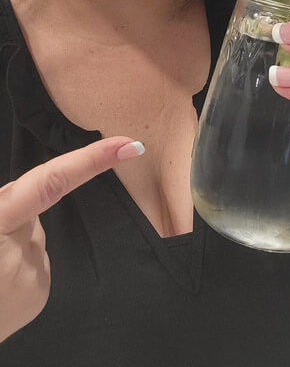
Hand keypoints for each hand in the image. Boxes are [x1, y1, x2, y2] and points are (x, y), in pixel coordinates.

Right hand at [0, 136, 143, 342]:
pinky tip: (1, 282)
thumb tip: (24, 195)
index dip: (91, 160)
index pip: (52, 182)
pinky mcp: (40, 292)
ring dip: (15, 244)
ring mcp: (33, 272)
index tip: (128, 146)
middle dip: (16, 215)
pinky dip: (21, 264)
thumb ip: (4, 201)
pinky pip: (37, 261)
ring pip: (34, 237)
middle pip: (34, 210)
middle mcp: (20, 247)